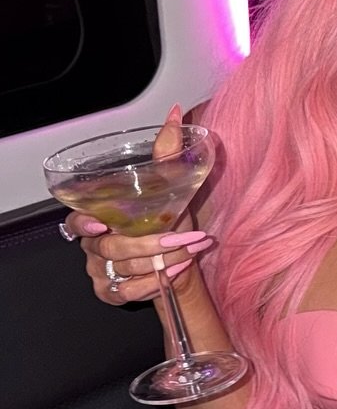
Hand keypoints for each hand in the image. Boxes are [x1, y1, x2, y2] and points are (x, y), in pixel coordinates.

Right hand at [64, 106, 212, 303]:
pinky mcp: (112, 293)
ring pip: (122, 269)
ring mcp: (101, 271)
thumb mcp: (171, 187)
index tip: (98, 224)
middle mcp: (95, 246)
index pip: (76, 221)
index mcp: (99, 218)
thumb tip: (176, 115)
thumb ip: (167, 153)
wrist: (181, 264)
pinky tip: (175, 271)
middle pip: (108, 248)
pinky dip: (153, 283)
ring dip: (161, 261)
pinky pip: (126, 292)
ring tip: (190, 249)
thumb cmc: (170, 224)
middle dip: (150, 243)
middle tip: (183, 236)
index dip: (83, 224)